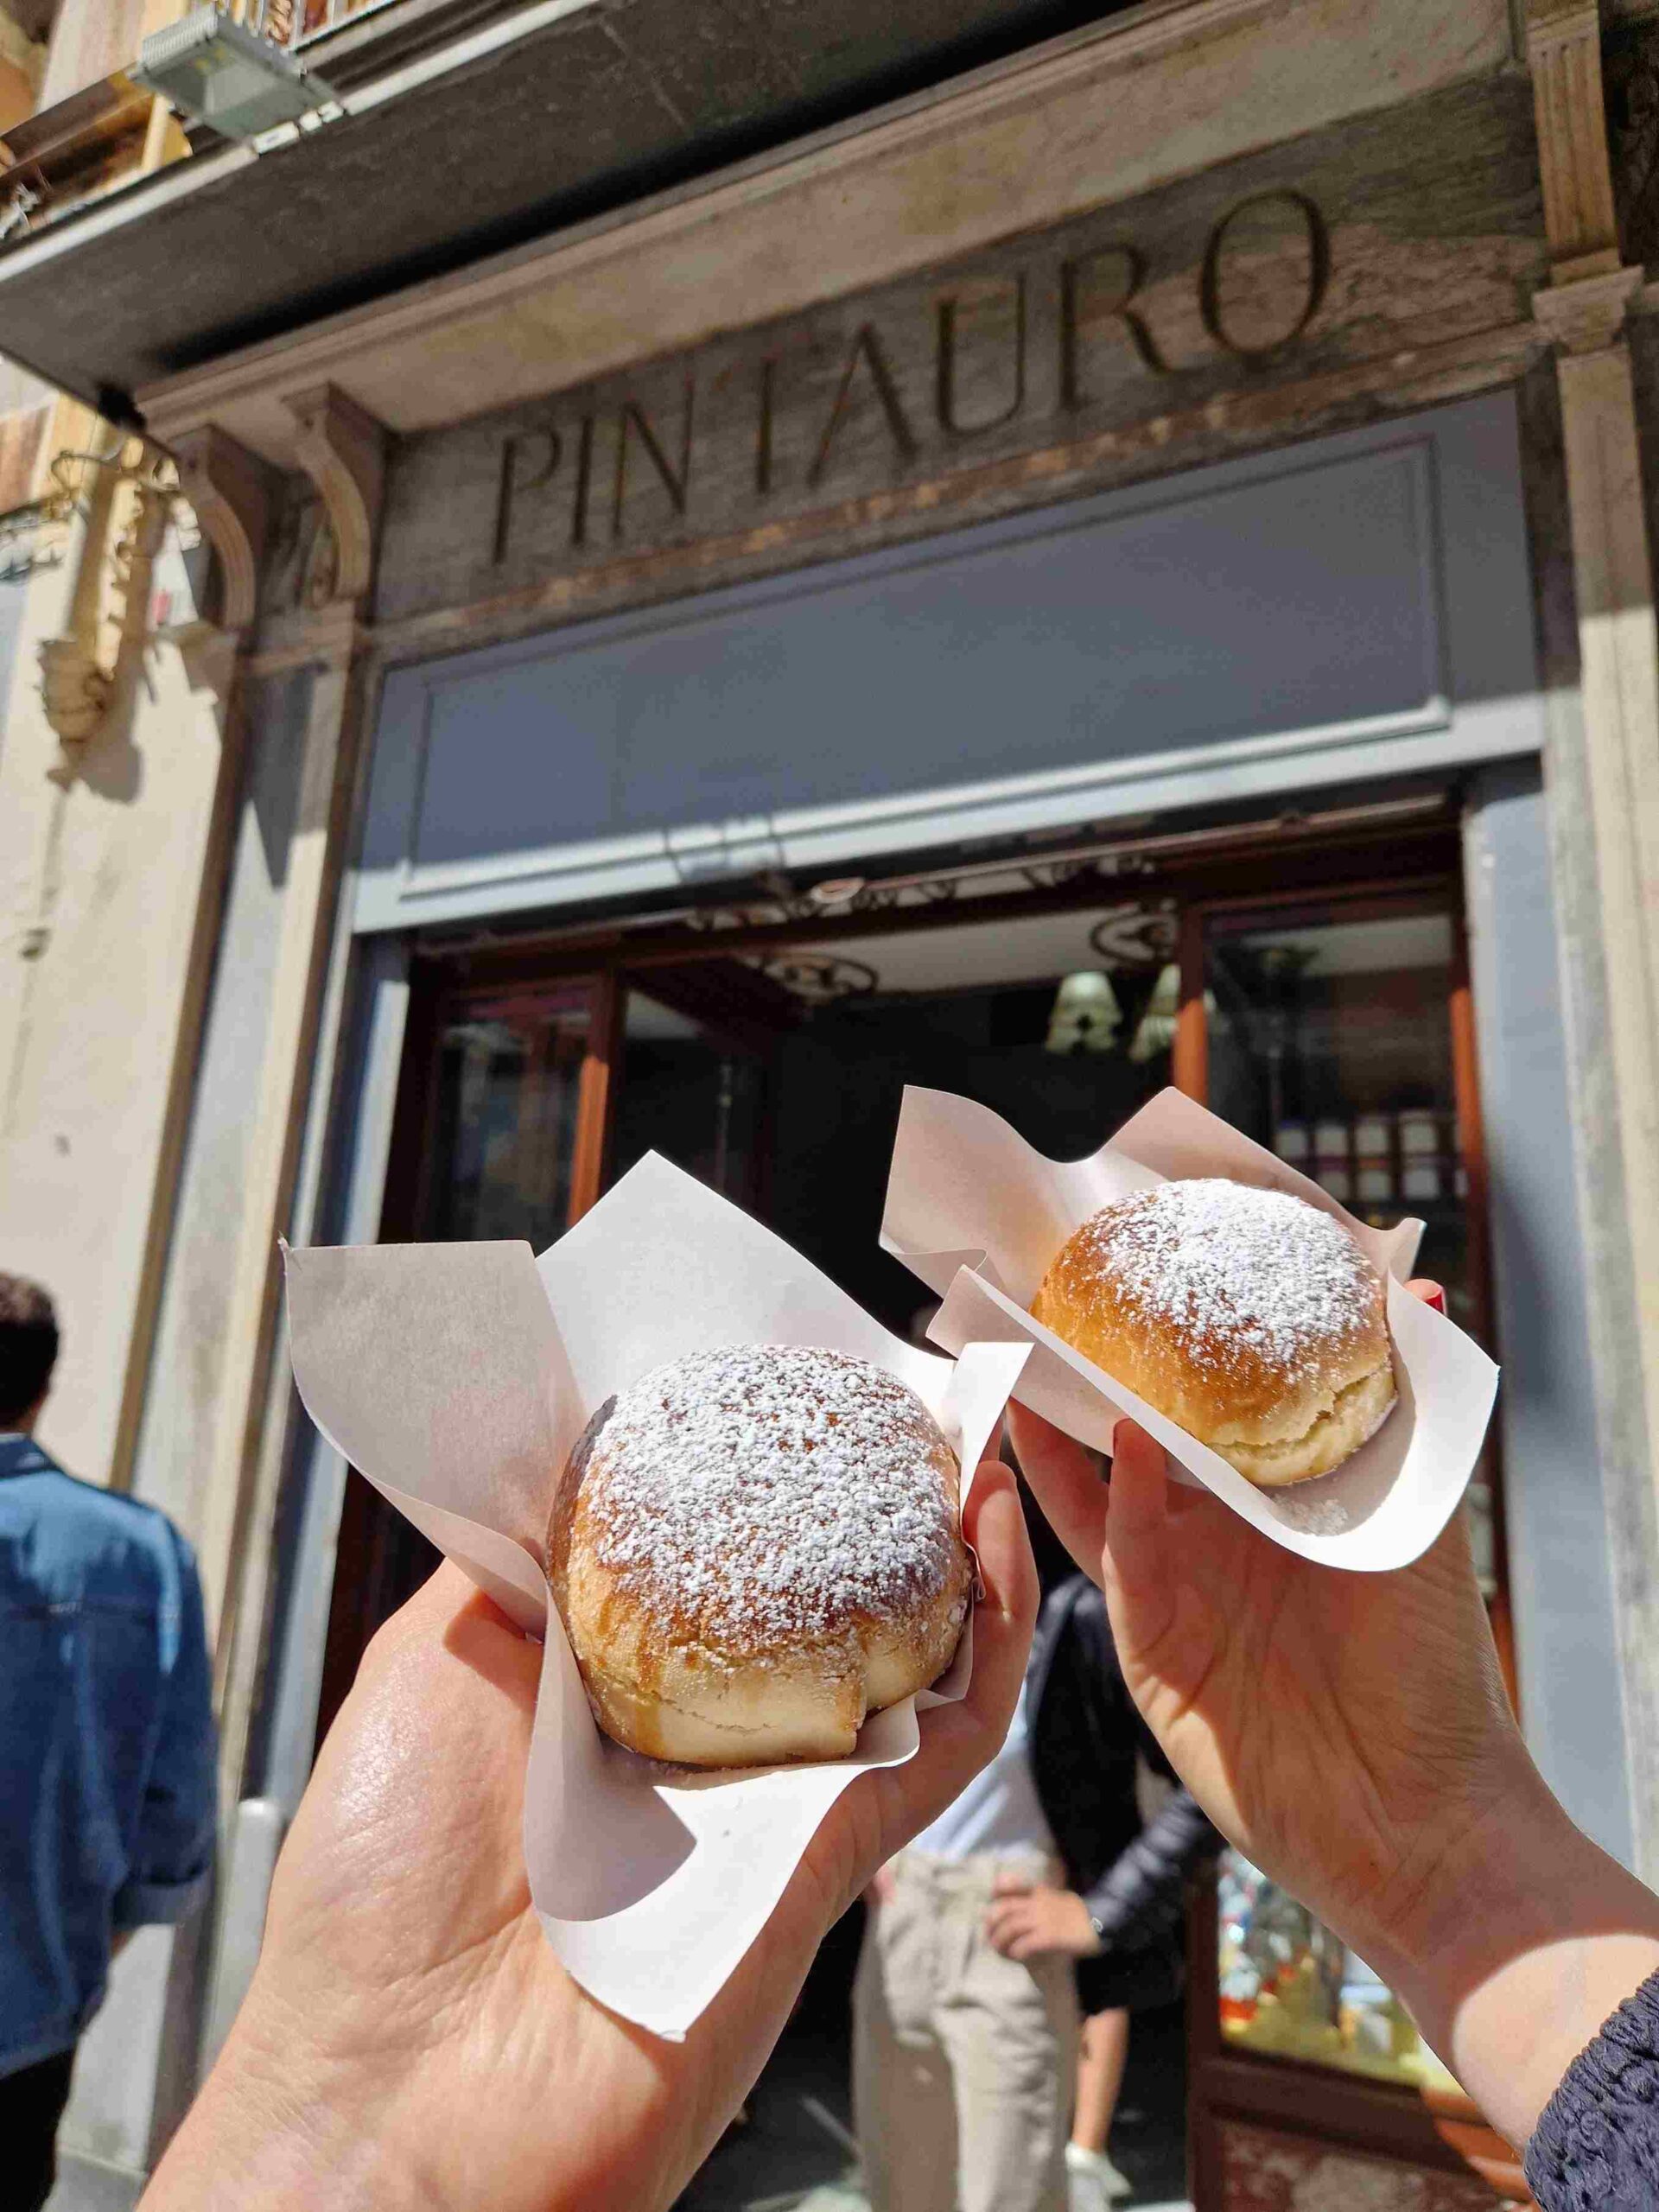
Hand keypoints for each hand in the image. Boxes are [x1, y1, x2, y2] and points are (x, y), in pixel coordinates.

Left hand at [143, 1463, 1036, 2211]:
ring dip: (954, 1550)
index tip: (801, 1375)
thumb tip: (576, 1448)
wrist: (406, 2097)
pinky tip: (992, 1548)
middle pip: (823, 1595)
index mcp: (607, 1681)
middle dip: (879, 1495)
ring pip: (903, 1654)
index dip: (768, 1462)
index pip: (718, 1551)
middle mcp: (704, 1730)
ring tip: (974, 1447)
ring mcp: (777, 1792)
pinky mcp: (834, 1854)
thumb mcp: (432, 1661)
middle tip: (914, 1395)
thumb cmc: (383, 1882)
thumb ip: (519, 1562)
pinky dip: (984, 1647)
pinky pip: (934, 1740)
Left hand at [984, 1874, 1100, 1960]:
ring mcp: (1044, 1919)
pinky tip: (1018, 1957)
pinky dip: (1017, 1952)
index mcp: (1039, 1892)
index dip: (996, 1893)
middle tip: (991, 1939)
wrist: (1104, 1923)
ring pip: (1010, 1927)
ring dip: (1000, 1942)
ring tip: (1002, 1953)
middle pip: (1003, 1909)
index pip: (1010, 1884)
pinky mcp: (1051, 1936)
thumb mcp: (1060, 1900)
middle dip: (992, 1926)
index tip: (992, 1905)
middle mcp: (1038, 1903)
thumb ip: (1043, 1903)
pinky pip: (1026, 1944)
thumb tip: (1024, 1916)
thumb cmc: (1081, 1916)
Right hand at [1009, 1280, 1658, 2147]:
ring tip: (1030, 1362)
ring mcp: (1175, 1594)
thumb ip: (1403, 1412)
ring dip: (1063, 1435)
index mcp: (1269, 1506)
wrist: (1419, 1815)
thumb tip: (1416, 1287)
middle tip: (1050, 1303)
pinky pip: (1126, 1560)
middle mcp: (1213, 1542)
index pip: (1204, 1411)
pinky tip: (1125, 1443)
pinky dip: (1123, 1500)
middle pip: (1132, 1442)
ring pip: (1100, 1495)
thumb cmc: (1432, 1668)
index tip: (1142, 1274)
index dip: (1170, 1350)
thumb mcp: (1419, 1518)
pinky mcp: (1152, 1651)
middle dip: (1087, 1378)